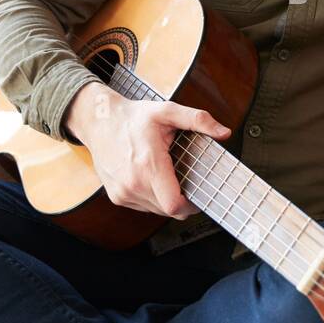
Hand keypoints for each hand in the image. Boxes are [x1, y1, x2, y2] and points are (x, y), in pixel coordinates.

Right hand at [62, 82, 230, 219]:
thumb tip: (224, 132)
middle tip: (187, 181)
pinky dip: (153, 198)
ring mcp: (123, 192)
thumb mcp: (168, 111)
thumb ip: (198, 120)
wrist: (99, 122)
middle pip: (169, 210)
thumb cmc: (133, 118)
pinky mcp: (117, 197)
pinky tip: (152, 178)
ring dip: (167, 199)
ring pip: (156, 211)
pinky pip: (143, 207)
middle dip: (182, 200)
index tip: (199, 195)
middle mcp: (133, 183)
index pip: (174, 204)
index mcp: (148, 164)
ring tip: (167, 176)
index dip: (191, 205)